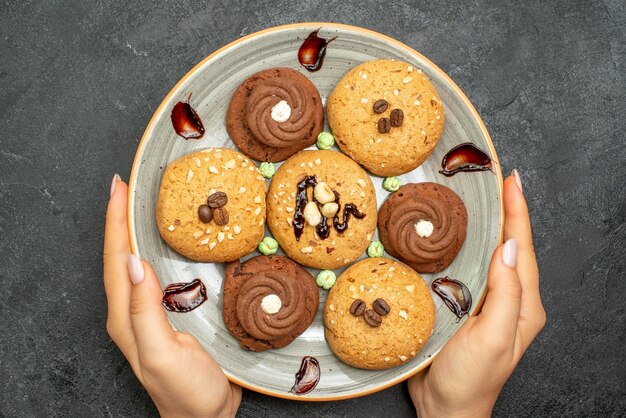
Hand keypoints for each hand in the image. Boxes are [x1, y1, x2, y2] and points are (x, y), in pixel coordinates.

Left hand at [104, 175, 240, 417]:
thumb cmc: (187, 392)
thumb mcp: (163, 353)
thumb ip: (145, 311)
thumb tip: (134, 262)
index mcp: (126, 317)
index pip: (116, 259)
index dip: (115, 222)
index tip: (118, 187)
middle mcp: (131, 312)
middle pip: (120, 256)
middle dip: (119, 218)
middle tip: (126, 186)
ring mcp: (149, 314)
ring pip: (135, 263)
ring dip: (133, 231)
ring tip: (138, 204)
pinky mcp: (166, 316)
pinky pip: (153, 273)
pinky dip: (152, 249)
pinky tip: (162, 242)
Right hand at [408, 170, 545, 417]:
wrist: (446, 408)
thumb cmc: (470, 378)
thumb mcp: (493, 337)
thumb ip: (506, 293)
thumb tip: (507, 246)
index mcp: (523, 305)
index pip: (521, 248)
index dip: (517, 212)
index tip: (511, 179)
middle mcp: (507, 299)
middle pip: (508, 245)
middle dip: (505, 211)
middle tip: (494, 179)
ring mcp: (485, 302)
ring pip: (487, 254)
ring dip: (484, 225)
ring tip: (475, 198)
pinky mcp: (463, 305)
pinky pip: (466, 268)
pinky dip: (461, 246)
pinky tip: (450, 235)